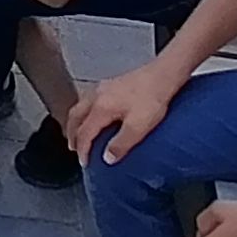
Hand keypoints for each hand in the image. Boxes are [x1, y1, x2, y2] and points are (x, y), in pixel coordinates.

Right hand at [67, 59, 186, 167]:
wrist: (164, 74)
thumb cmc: (153, 96)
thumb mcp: (139, 126)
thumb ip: (121, 143)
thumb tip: (108, 157)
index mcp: (101, 108)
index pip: (84, 133)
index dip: (82, 150)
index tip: (84, 162)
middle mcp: (97, 96)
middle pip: (75, 118)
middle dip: (73, 135)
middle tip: (74, 148)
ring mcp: (102, 88)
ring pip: (79, 107)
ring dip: (76, 122)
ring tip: (79, 133)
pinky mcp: (111, 84)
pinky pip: (87, 100)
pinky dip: (84, 112)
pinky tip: (93, 114)